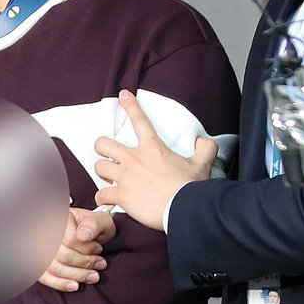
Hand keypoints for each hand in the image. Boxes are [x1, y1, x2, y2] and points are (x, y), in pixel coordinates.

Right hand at [38, 208, 115, 291]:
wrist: (89, 233)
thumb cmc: (94, 227)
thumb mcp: (100, 220)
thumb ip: (94, 224)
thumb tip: (83, 235)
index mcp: (59, 218)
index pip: (68, 239)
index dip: (86, 248)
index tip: (99, 249)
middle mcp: (45, 231)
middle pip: (61, 255)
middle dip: (84, 263)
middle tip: (100, 264)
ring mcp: (40, 247)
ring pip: (54, 268)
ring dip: (76, 275)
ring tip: (93, 276)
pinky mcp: (39, 263)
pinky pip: (44, 277)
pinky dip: (60, 283)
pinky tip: (75, 285)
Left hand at [94, 90, 216, 230]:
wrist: (186, 208)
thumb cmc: (192, 187)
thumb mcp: (202, 164)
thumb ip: (205, 148)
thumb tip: (204, 141)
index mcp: (152, 147)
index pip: (139, 120)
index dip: (130, 104)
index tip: (123, 95)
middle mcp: (134, 158)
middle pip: (103, 144)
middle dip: (102, 149)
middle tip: (108, 156)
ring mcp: (125, 176)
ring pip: (99, 167)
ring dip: (102, 173)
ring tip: (108, 179)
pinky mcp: (121, 195)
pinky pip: (101, 194)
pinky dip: (102, 199)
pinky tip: (106, 201)